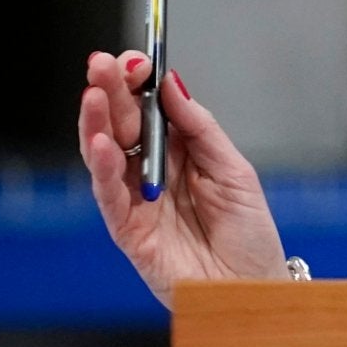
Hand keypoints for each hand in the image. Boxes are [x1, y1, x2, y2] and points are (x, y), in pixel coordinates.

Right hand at [77, 52, 286, 309]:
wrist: (254, 286)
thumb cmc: (249, 234)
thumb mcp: (234, 170)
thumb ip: (200, 129)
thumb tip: (171, 85)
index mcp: (178, 153)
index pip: (147, 111)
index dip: (138, 85)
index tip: (135, 59)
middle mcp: (150, 173)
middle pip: (122, 126)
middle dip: (110, 92)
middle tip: (102, 64)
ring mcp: (136, 201)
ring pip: (105, 155)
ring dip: (96, 123)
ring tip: (93, 94)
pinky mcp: (128, 231)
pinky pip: (109, 196)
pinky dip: (104, 169)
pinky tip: (101, 144)